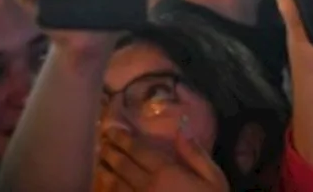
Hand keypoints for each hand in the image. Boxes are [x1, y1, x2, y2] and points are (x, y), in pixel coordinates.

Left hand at [96, 127, 227, 191]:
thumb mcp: (213, 177)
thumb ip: (194, 153)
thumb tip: (181, 126)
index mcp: (166, 172)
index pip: (139, 151)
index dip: (124, 139)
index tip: (113, 129)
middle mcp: (147, 186)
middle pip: (123, 165)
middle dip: (111, 152)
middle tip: (103, 141)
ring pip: (115, 184)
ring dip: (105, 171)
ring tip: (99, 162)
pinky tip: (104, 187)